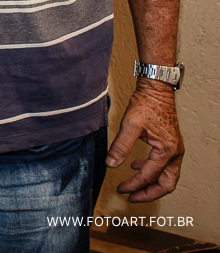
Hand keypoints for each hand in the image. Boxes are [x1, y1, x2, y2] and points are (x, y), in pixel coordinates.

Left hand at [106, 80, 183, 201]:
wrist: (157, 90)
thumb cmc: (147, 104)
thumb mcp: (130, 125)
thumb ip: (120, 146)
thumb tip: (111, 164)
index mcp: (166, 151)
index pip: (148, 176)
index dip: (133, 185)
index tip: (121, 189)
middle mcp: (175, 153)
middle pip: (166, 184)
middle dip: (149, 193)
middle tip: (131, 197)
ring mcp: (175, 150)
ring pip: (167, 177)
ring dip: (151, 184)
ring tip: (133, 186)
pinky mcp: (170, 145)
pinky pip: (164, 166)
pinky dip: (152, 171)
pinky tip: (136, 166)